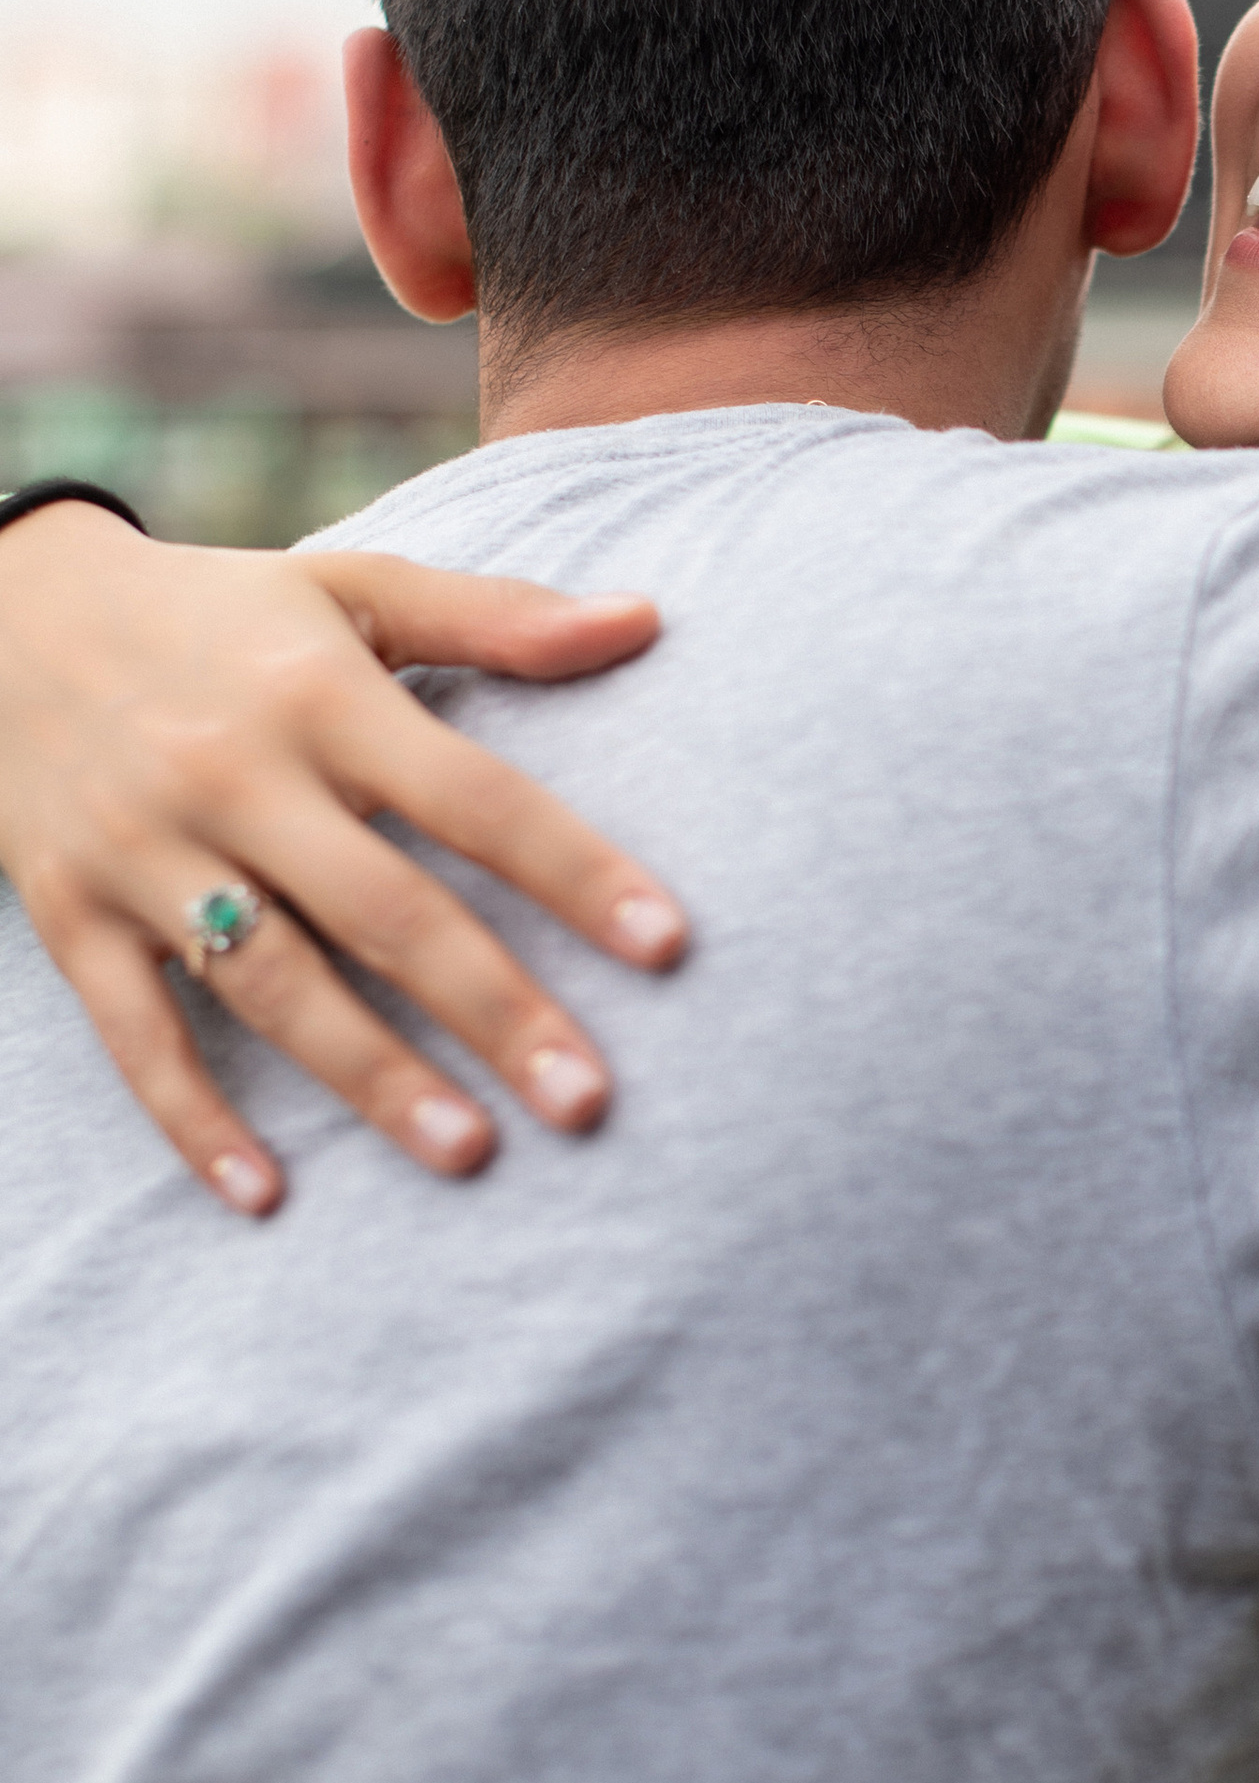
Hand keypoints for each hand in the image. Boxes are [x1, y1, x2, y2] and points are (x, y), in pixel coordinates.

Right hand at [0, 502, 686, 1213]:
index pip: (472, 796)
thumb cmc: (221, 613)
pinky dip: (191, 1117)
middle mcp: (235, 775)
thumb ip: (498, 614)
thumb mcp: (352, 588)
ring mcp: (146, 849)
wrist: (2, 610)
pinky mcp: (73, 911)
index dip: (573, 870)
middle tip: (589, 1099)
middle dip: (492, 1007)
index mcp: (321, 695)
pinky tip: (266, 1194)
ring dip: (370, 1075)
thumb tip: (647, 622)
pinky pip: (134, 1031)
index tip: (667, 946)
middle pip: (383, 910)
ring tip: (470, 1152)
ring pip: (269, 984)